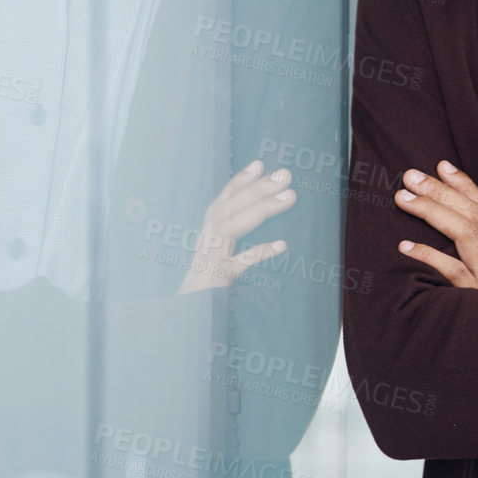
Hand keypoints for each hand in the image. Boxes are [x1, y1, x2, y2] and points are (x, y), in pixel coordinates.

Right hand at [178, 159, 293, 294]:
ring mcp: (210, 258)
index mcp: (208, 232)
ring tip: (290, 197)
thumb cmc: (206, 281)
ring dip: (261, 209)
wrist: (186, 313)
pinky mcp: (215, 278)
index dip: (240, 181)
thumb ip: (235, 230)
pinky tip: (282, 245)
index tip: (259, 164)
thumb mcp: (220, 253)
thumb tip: (266, 210)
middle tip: (286, 175)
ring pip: (233, 227)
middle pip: (231, 208)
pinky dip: (259, 252)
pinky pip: (238, 263)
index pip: (224, 200)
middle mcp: (206, 240)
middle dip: (259, 189)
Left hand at [396, 160, 477, 297]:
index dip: (466, 185)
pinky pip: (455, 273)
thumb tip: (449, 234)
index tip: (442, 165)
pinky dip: (431, 256)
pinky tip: (406, 246)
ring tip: (404, 198)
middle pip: (473, 215)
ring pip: (466, 234)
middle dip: (441, 191)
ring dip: (434, 211)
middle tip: (410, 176)